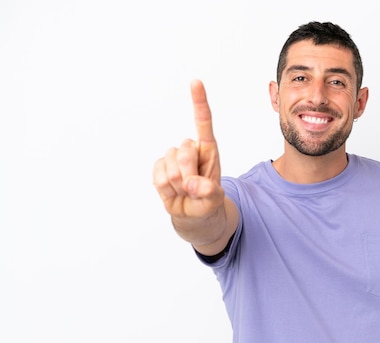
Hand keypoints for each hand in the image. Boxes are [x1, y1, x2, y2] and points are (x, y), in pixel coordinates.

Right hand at [153, 80, 223, 219]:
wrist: (193, 215)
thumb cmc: (207, 202)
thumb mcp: (214, 200)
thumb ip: (208, 192)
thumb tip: (193, 184)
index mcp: (208, 150)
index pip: (203, 122)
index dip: (199, 102)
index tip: (196, 82)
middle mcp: (190, 149)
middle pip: (184, 151)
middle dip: (189, 174)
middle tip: (195, 190)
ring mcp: (172, 158)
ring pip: (169, 167)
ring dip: (178, 185)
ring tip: (186, 192)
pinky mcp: (159, 168)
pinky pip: (158, 178)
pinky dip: (166, 190)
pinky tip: (174, 192)